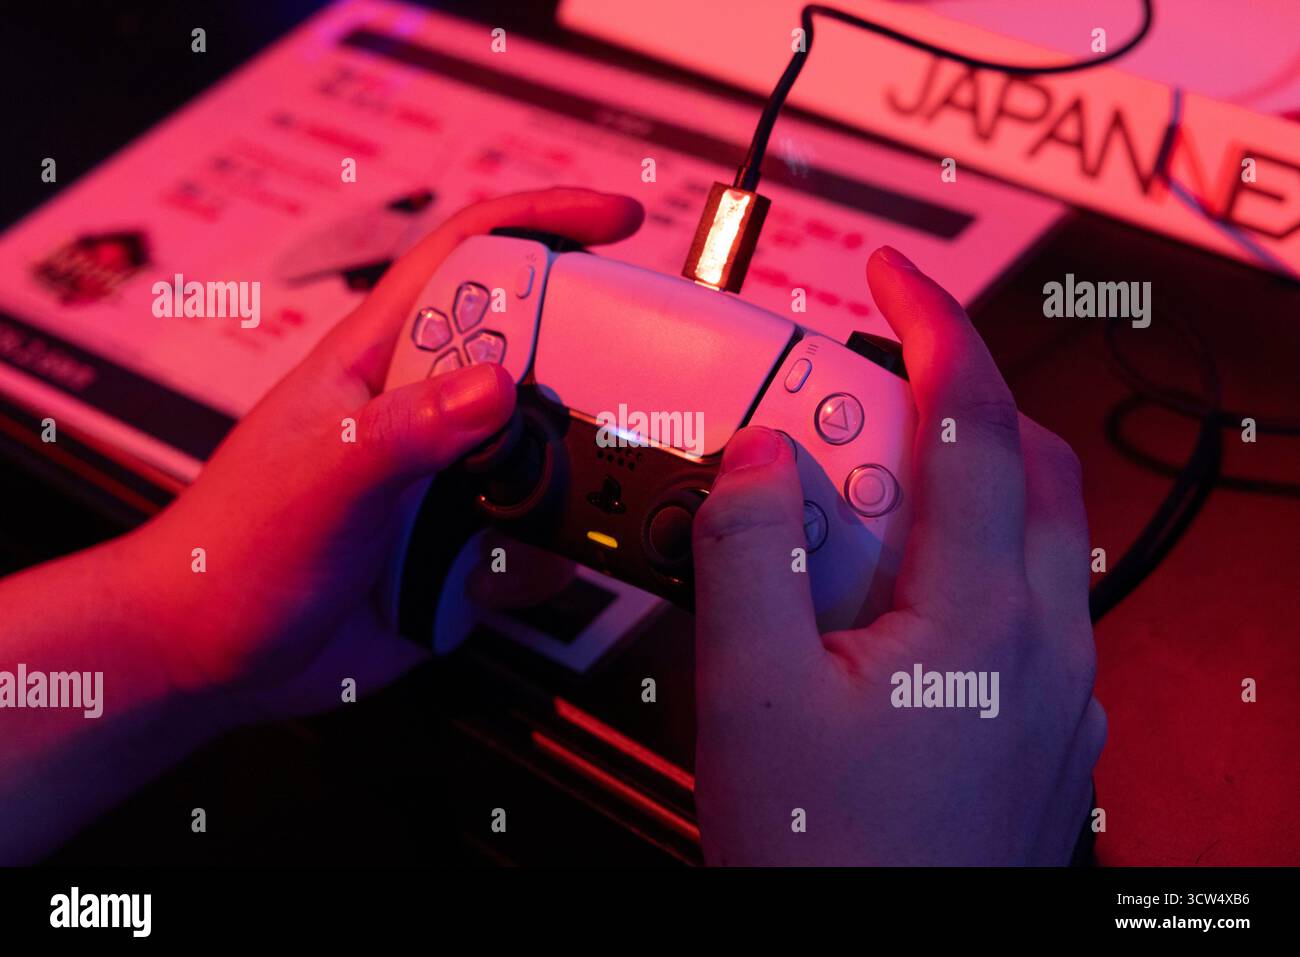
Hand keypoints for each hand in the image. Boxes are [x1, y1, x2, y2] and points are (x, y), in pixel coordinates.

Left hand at [133, 188, 643, 722]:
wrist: (214, 656)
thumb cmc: (233, 550)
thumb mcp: (323, 476)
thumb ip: (410, 428)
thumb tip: (498, 386)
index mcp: (381, 360)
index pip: (470, 256)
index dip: (543, 223)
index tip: (615, 224)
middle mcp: (424, 410)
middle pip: (533, 352)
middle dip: (584, 370)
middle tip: (625, 397)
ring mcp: (448, 476)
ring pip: (546, 451)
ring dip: (562, 481)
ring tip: (547, 512)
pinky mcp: (462, 540)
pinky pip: (533, 534)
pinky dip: (537, 556)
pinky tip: (496, 577)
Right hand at [690, 246, 1103, 864]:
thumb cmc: (828, 859)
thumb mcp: (752, 691)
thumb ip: (749, 549)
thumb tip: (763, 458)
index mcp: (983, 616)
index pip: (975, 421)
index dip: (936, 321)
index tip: (895, 273)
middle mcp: (1047, 644)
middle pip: (1029, 464)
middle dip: (953, 399)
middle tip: (860, 399)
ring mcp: (1059, 692)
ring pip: (1037, 534)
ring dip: (962, 484)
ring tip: (858, 506)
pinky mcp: (1047, 731)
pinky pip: (1029, 602)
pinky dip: (971, 559)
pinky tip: (892, 603)